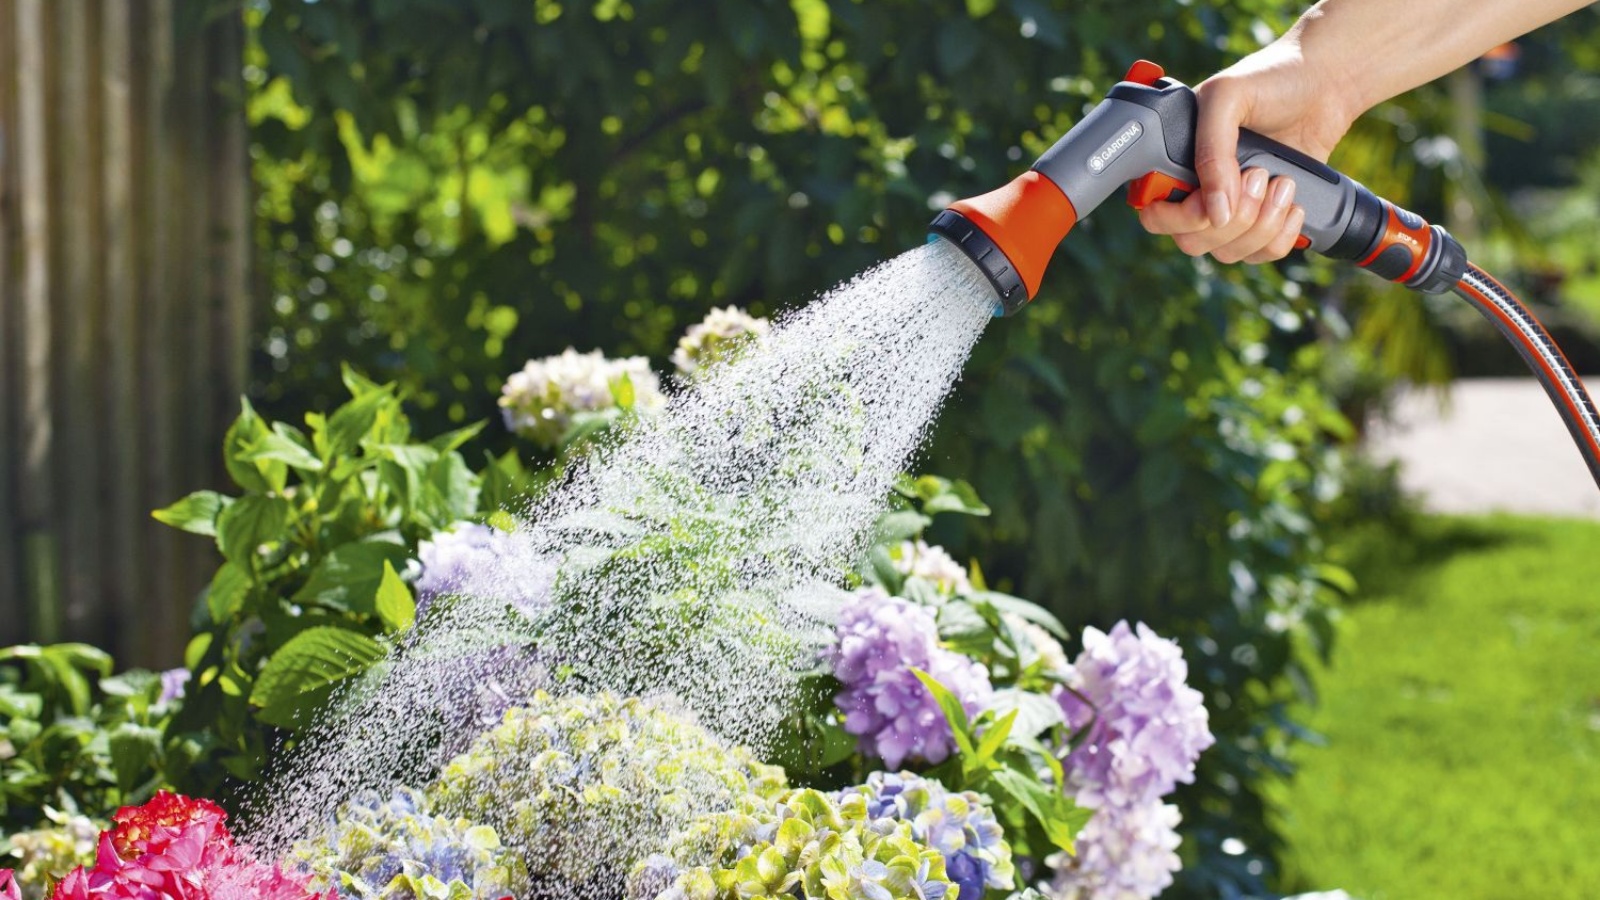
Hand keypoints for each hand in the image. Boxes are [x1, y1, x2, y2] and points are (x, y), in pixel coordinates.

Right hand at [1138, 37, 1359, 263]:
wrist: (1328, 82)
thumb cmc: (1274, 78)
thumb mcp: (1228, 98)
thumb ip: (1212, 151)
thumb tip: (1216, 213)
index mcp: (1176, 160)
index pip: (1155, 214)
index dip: (1180, 217)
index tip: (1208, 199)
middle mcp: (1198, 190)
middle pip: (1192, 241)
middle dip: (1233, 218)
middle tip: (1259, 175)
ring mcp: (1232, 208)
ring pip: (1228, 253)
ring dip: (1261, 225)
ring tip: (1284, 182)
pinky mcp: (1266, 219)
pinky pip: (1259, 254)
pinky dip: (1279, 237)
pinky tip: (1294, 204)